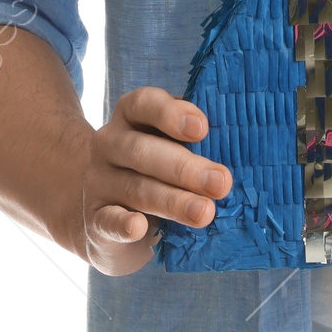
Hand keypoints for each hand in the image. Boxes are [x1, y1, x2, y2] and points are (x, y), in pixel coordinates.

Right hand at [79, 86, 232, 274]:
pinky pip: (108, 221)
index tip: (203, 128)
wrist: (99, 212)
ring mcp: (99, 182)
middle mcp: (109, 143)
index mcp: (130, 115)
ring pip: (136, 189)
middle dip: (186, 167)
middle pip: (143, 151)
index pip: (145, 104)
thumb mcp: (167, 145)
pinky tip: (139, 228)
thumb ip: (192, 141)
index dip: (172, 114)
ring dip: (173, 202)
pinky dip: (123, 225)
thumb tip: (236, 147)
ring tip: (206, 212)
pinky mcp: (95, 220)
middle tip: (222, 182)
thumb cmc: (152, 169)